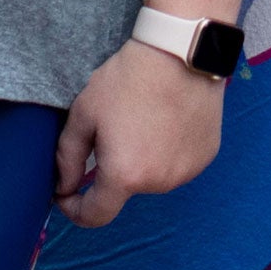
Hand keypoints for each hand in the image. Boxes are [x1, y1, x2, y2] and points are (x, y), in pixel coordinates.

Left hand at [57, 41, 227, 228]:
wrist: (179, 53)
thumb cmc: (128, 80)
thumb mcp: (84, 114)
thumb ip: (68, 158)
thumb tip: (65, 186)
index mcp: (125, 176)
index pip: (95, 216)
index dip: (76, 210)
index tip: (69, 193)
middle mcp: (159, 183)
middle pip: (126, 189)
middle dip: (114, 169)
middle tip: (114, 130)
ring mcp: (187, 171)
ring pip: (153, 177)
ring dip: (143, 162)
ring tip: (143, 122)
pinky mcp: (205, 157)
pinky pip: (178, 164)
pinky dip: (168, 152)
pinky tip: (167, 121)